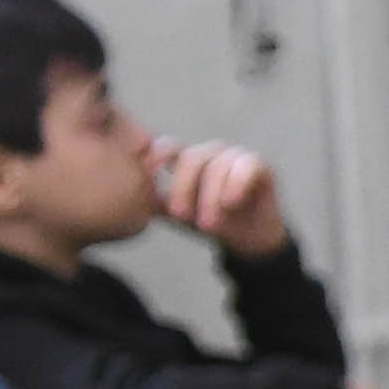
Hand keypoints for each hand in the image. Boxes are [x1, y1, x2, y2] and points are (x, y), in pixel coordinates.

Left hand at [155, 141, 291, 256]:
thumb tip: (128, 193)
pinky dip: (236, 184)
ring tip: (209, 225)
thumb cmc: (212, 224)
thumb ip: (155, 200)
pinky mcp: (260, 165)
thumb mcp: (176, 214)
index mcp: (189, 159)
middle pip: (192, 158)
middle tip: (180, 216)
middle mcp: (212, 153)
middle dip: (184, 188)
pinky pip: (245, 166)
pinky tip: (230, 203)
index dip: (156, 155)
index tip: (148, 173)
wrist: (249, 242)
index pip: (168, 146)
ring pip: (217, 166)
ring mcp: (236, 156)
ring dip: (211, 196)